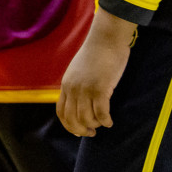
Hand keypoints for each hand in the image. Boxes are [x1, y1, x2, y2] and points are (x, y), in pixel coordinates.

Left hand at [58, 10, 135, 136]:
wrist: (105, 39)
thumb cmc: (96, 54)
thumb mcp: (78, 70)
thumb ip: (77, 85)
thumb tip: (82, 101)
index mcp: (66, 84)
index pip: (61, 112)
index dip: (69, 126)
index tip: (78, 132)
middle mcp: (73, 89)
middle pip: (72, 119)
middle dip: (81, 130)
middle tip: (92, 133)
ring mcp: (85, 89)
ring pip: (86, 119)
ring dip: (95, 125)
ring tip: (103, 124)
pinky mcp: (100, 89)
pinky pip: (101, 114)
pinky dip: (106, 121)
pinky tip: (110, 122)